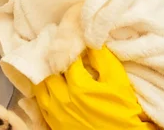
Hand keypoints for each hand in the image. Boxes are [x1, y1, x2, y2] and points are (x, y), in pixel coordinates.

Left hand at [34, 46, 157, 129]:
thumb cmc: (123, 113)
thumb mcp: (119, 84)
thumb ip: (104, 61)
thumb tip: (91, 43)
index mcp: (79, 87)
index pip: (68, 58)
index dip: (72, 48)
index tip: (74, 42)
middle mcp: (62, 99)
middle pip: (49, 70)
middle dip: (55, 59)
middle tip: (60, 53)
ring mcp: (55, 112)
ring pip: (40, 86)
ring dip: (46, 74)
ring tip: (53, 68)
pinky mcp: (53, 122)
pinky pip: (40, 102)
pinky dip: (43, 90)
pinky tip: (50, 85)